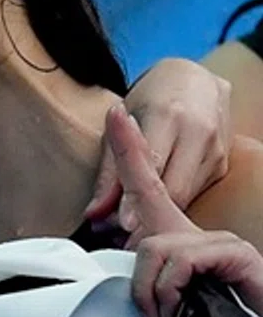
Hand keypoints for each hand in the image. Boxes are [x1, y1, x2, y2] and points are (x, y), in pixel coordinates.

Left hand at [91, 59, 232, 224]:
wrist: (197, 80)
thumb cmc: (152, 96)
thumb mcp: (122, 121)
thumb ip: (109, 168)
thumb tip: (94, 212)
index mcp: (170, 116)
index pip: (152, 166)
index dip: (135, 200)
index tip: (119, 223)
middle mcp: (199, 134)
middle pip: (173, 190)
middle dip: (144, 216)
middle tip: (115, 236)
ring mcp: (216, 151)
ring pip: (185, 197)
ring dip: (156, 217)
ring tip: (126, 232)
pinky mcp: (222, 165)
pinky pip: (193, 194)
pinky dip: (170, 207)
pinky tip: (149, 214)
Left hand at [106, 104, 262, 316]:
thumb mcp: (163, 307)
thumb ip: (137, 290)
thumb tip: (106, 263)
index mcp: (178, 238)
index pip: (147, 184)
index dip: (129, 150)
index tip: (116, 114)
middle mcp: (199, 234)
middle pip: (141, 230)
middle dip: (134, 277)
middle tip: (148, 315)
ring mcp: (219, 240)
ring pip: (155, 246)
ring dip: (150, 290)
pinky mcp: (235, 251)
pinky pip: (180, 260)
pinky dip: (169, 289)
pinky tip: (179, 310)